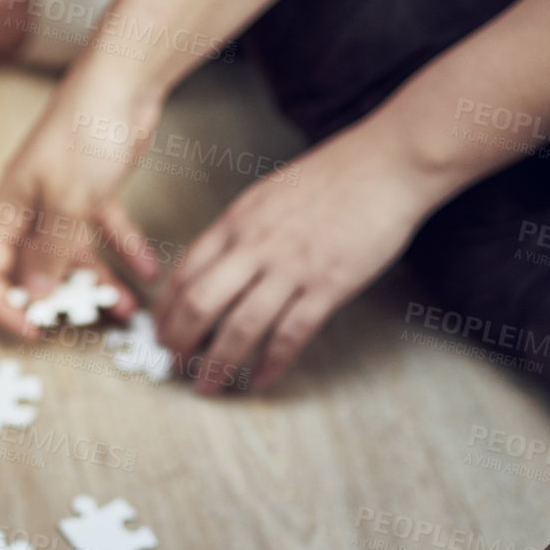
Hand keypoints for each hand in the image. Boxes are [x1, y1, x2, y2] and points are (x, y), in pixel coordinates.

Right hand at [0, 64, 154, 337]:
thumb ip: (52, 253)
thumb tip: (35, 295)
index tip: (33, 331)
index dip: (2, 305)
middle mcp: (29, 210)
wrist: (122, 81)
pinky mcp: (93, 192)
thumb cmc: (85, 131)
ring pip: (74, 257)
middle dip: (58, 300)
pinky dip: (126, 251)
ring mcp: (61, 202)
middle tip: (84, 322)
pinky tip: (150, 269)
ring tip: (129, 307)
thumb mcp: (69, 203)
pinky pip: (105, 233)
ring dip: (100, 282)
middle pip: (32, 269)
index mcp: (7, 211)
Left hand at [156, 124, 437, 393]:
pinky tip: (261, 380)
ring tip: (208, 386)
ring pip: (240, 326)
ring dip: (218, 363)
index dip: (167, 311)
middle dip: (180, 342)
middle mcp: (256, 246)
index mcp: (237, 222)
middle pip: (200, 303)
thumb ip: (240, 232)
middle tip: (174, 366)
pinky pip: (291, 333)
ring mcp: (291, 267)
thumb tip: (217, 268)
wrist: (387, 163)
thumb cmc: (332, 177)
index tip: (161, 334)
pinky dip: (272, 362)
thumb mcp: (267, 196)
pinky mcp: (328, 285)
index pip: (185, 274)